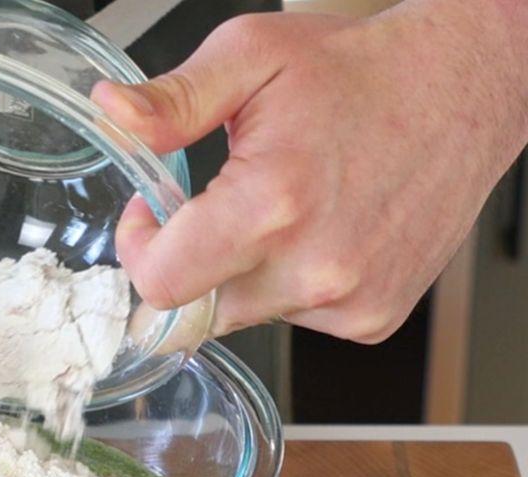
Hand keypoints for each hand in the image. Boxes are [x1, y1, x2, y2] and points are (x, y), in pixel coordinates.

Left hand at [93, 1, 527, 342]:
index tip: (153, 214)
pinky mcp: (373, 318)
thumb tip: (110, 115)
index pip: (161, 285)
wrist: (465, 89)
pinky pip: (294, 318)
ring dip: (241, 273)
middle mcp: (313, 268)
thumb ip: (170, 102)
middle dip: (189, 262)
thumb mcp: (251, 59)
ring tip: (286, 208)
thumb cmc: (361, 72)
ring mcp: (348, 300)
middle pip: (195, 309)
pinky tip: (320, 231)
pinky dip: (289, 283)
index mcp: (271, 206)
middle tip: (219, 204)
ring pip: (243, 315)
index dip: (139, 250)